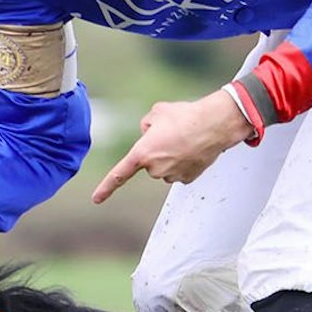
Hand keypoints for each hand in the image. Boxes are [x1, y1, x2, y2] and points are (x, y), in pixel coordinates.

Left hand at [92, 91, 255, 203]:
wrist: (215, 125)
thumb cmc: (185, 116)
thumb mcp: (157, 112)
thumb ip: (146, 126)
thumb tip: (149, 135)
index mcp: (142, 153)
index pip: (119, 174)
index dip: (106, 188)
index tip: (96, 199)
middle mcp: (155, 169)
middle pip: (148, 162)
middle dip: (156, 150)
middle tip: (171, 134)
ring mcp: (172, 176)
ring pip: (164, 168)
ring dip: (171, 156)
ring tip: (184, 139)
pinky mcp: (187, 179)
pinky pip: (178, 171)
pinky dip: (184, 162)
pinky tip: (193, 149)